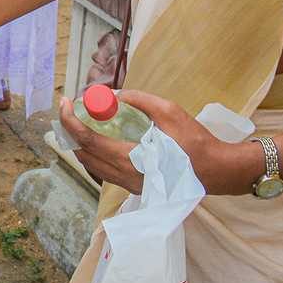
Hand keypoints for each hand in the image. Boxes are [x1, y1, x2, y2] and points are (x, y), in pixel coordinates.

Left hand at [55, 89, 262, 195]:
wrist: (217, 171)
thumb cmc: (196, 142)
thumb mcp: (168, 111)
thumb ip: (139, 100)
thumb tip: (114, 94)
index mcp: (129, 159)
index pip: (87, 141)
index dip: (70, 121)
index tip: (64, 103)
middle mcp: (125, 177)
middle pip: (84, 155)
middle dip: (71, 132)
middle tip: (71, 110)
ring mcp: (130, 186)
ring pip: (93, 166)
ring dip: (82, 144)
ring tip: (83, 122)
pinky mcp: (136, 187)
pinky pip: (106, 172)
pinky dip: (97, 155)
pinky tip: (101, 138)